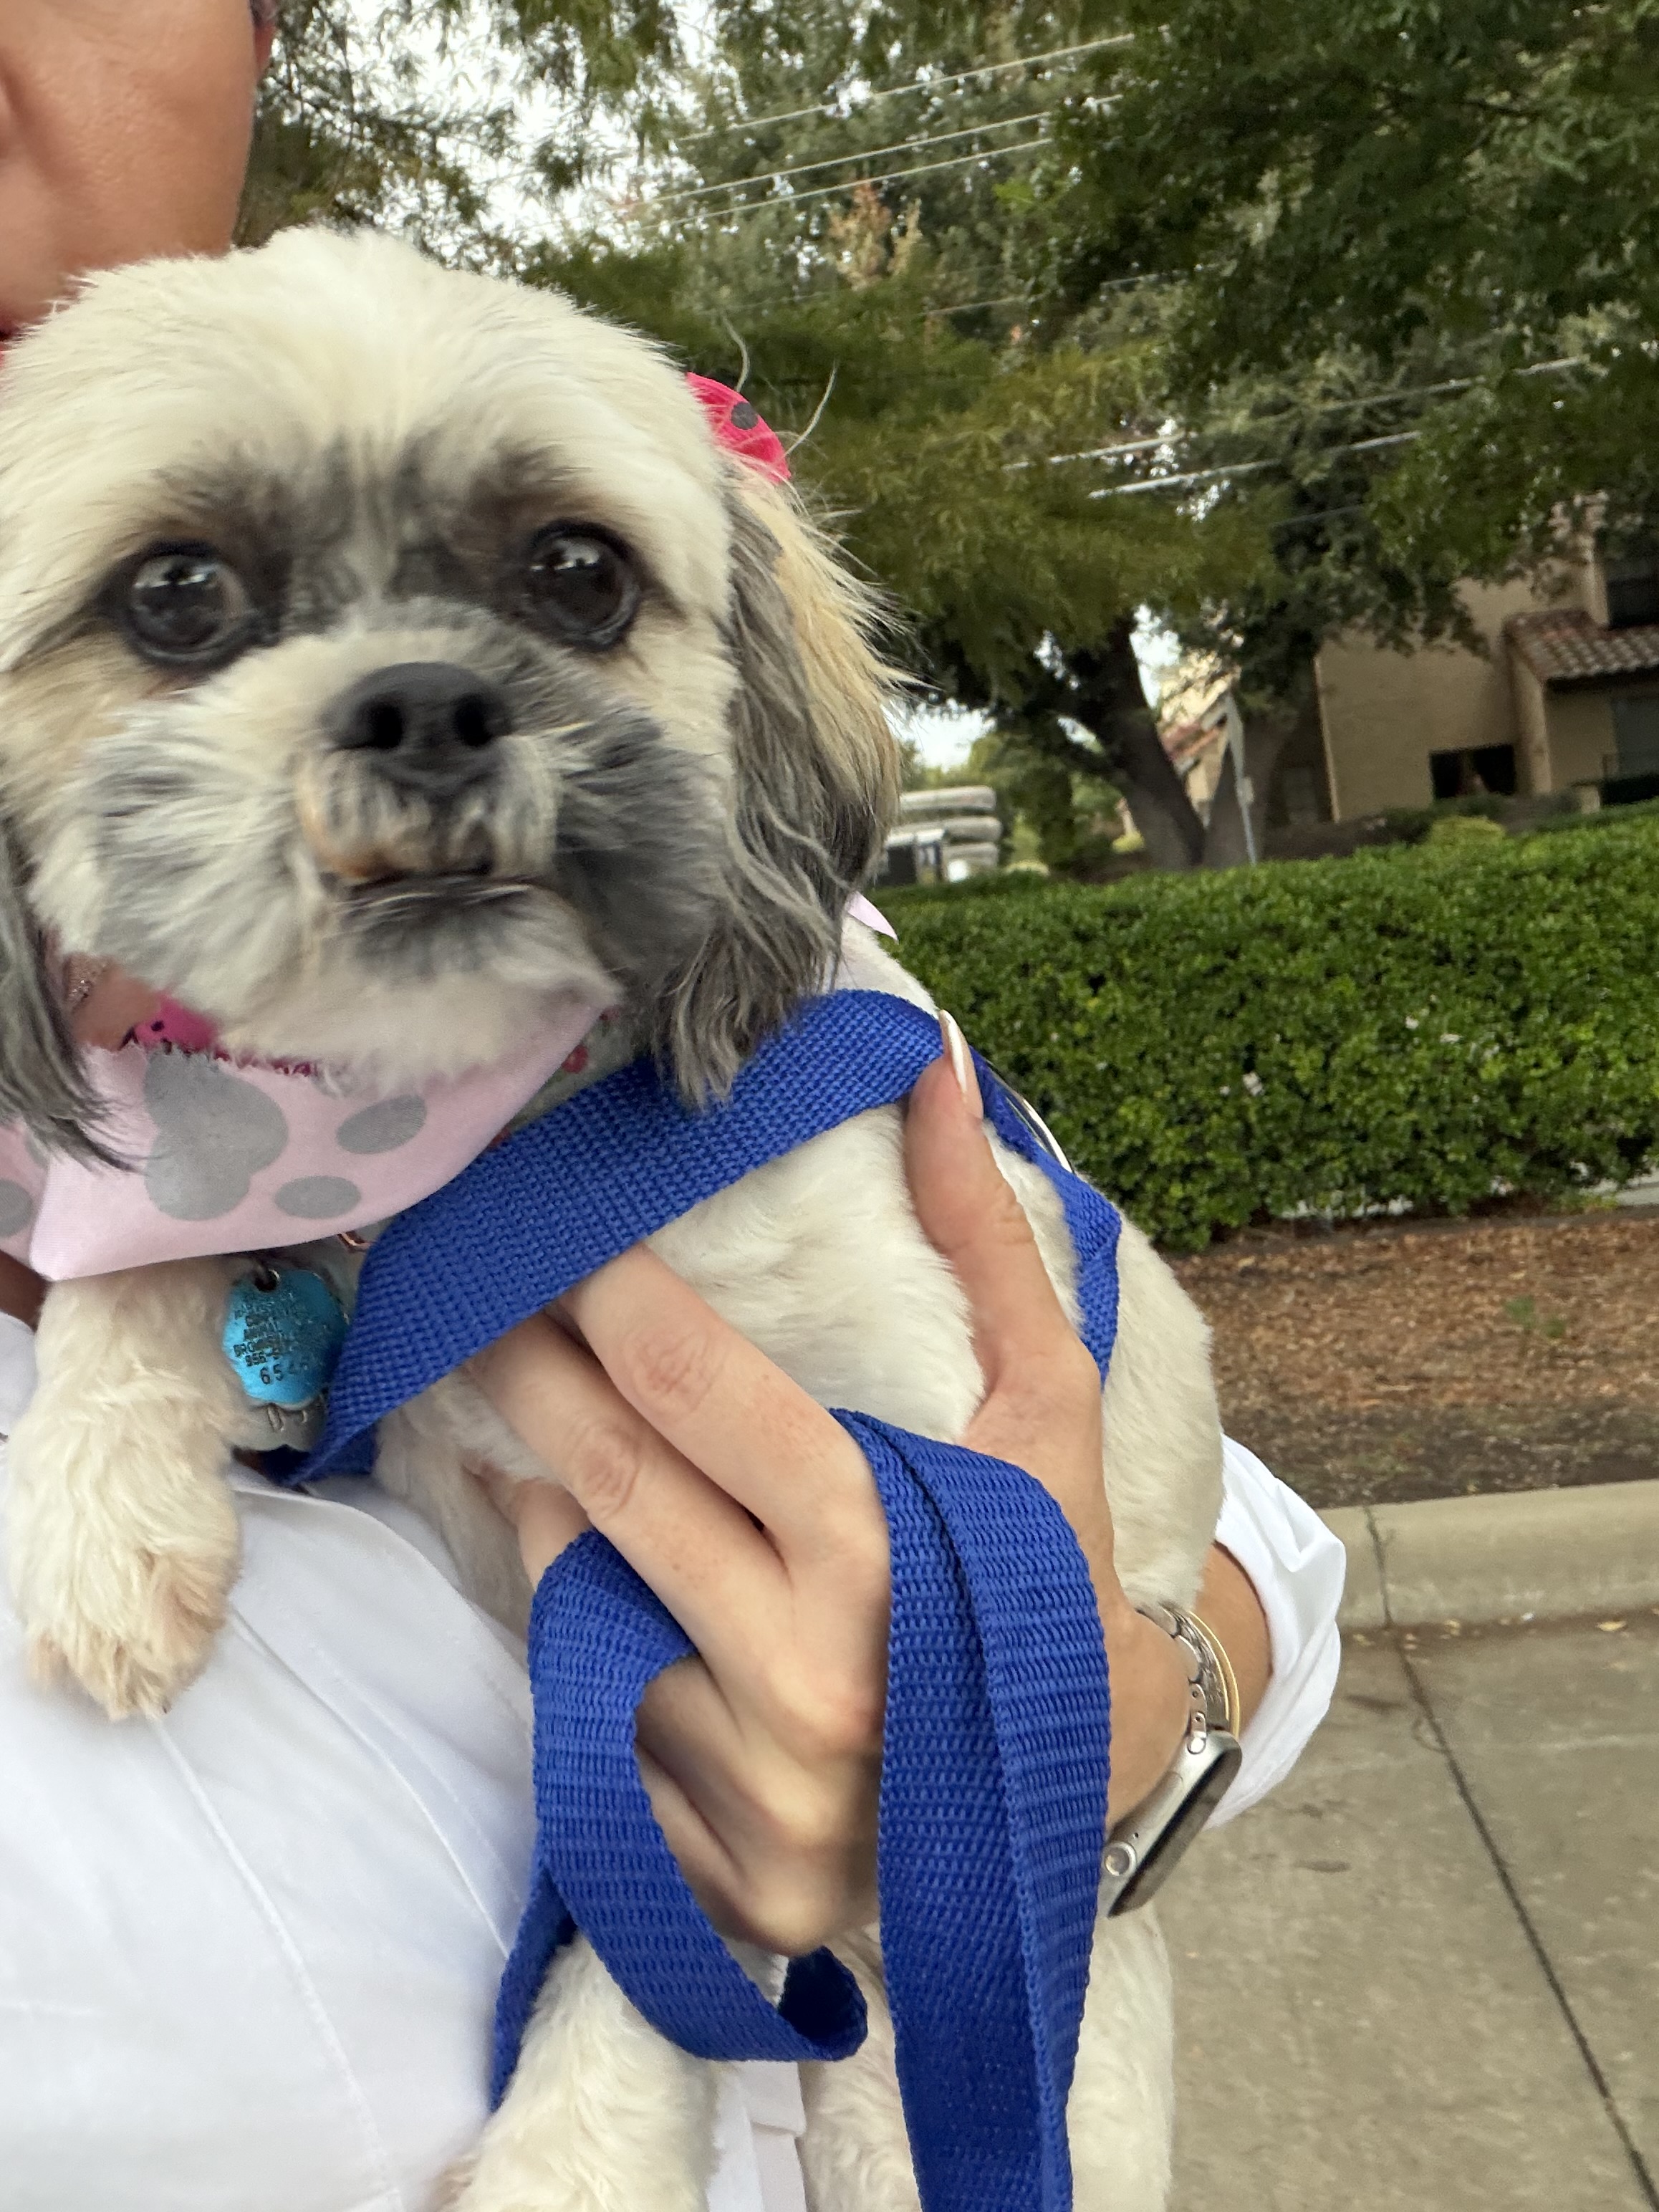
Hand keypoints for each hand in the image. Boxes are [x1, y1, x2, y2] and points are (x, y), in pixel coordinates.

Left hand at [468, 1015, 1192, 1952]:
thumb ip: (984, 1235)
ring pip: (585, 1607)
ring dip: (555, 1516)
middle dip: (532, 1379)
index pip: (695, 1393)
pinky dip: (589, 1649)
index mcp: (882, 1552)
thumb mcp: (1044, 1399)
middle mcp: (809, 1681)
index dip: (612, 1300)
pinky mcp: (723, 1879)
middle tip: (482, 1307)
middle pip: (606, 1488)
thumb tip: (937, 1063)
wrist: (1092, 1772)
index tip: (564, 1241)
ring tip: (558, 1449)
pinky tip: (608, 1598)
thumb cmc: (1053, 1558)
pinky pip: (599, 1730)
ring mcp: (757, 1794)